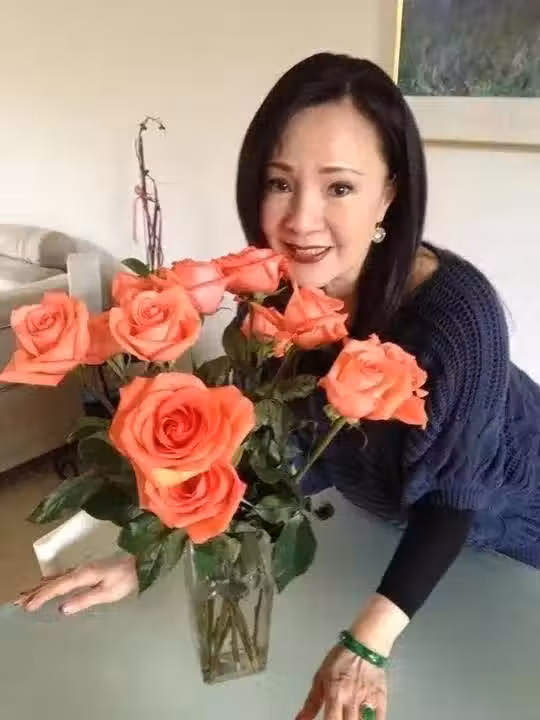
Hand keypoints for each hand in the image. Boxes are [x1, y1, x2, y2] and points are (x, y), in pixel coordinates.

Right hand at [14, 555, 137, 614]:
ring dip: (42, 586)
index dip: (42, 596)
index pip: (58, 587)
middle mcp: (80, 569)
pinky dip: (52, 581)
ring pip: (57, 578)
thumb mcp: (108, 593)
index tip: (27, 606)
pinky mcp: (88, 569)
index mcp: (84, 574)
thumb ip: (85, 599)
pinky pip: (64, 576)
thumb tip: (62, 609)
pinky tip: (48, 583)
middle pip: (53, 581)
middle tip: (18, 602)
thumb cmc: (126, 579)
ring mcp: (84, 568)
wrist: (140, 562)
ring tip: (27, 594)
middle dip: (36, 592)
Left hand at [296, 643, 386, 719]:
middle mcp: (351, 700)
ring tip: (348, 718)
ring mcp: (368, 702)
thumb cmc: (341, 658)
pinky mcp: (381, 701)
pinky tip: (362, 719)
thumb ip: (311, 702)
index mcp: (335, 694)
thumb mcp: (320, 677)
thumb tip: (299, 719)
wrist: (365, 645)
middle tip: (337, 718)